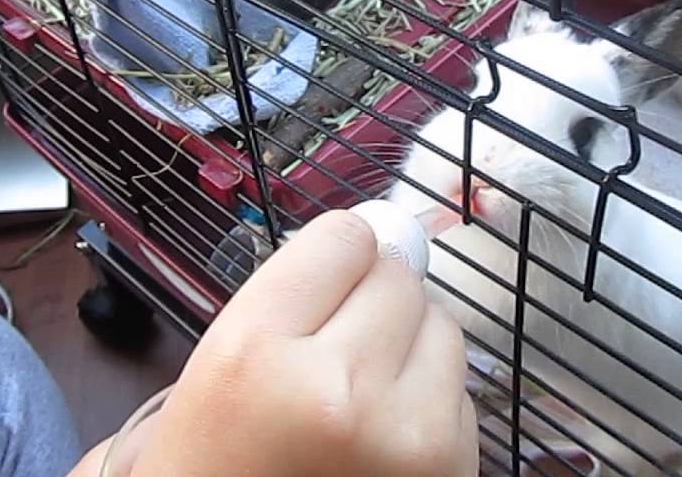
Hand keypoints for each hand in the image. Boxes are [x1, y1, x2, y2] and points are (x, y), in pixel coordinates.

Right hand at [79, 209, 476, 476]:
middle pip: (398, 277)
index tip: (318, 290)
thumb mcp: (223, 360)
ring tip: (361, 397)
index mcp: (255, 352)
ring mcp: (404, 434)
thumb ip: (297, 290)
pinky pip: (461, 390)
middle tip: (333, 353)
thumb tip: (386, 228)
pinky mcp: (450, 468)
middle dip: (371, 302)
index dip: (334, 261)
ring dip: (410, 347)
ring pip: (442, 325)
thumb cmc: (221, 459)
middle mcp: (336, 388)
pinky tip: (384, 438)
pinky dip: (430, 401)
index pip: (345, 237)